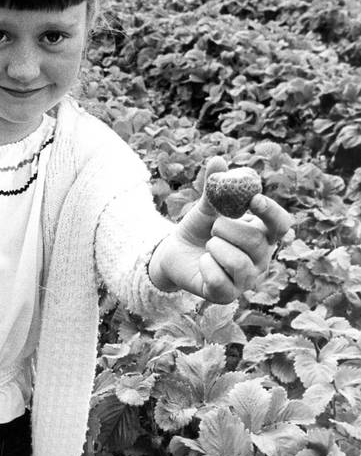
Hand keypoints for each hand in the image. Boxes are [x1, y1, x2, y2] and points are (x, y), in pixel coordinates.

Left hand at [148, 156, 293, 303]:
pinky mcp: (226, 295)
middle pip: (256, 242)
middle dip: (229, 229)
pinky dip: (205, 267)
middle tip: (214, 227)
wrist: (175, 254)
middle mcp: (261, 259)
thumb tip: (218, 160)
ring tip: (208, 245)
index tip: (253, 200)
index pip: (281, 224)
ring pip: (239, 263)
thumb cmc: (199, 229)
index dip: (271, 212)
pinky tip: (202, 263)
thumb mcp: (206, 206)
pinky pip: (219, 280)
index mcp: (264, 234)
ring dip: (216, 248)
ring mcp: (246, 280)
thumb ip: (214, 187)